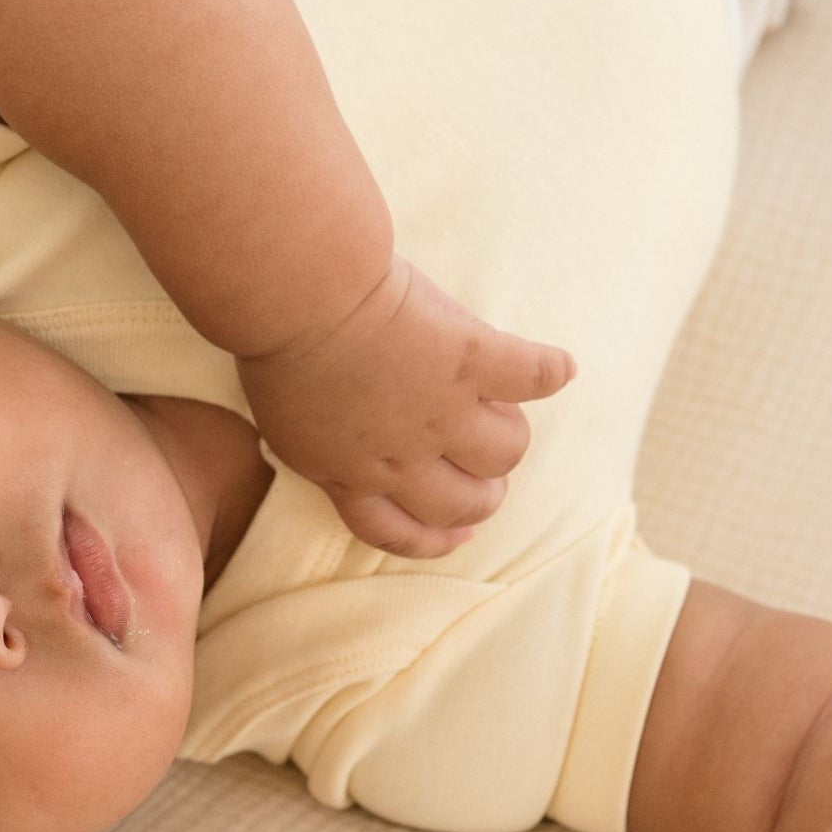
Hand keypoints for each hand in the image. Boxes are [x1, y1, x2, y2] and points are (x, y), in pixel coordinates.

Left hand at [233, 253, 576, 558]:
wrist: (297, 293)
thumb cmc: (273, 338)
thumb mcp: (286, 417)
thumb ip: (323, 442)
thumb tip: (344, 442)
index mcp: (348, 473)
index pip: (399, 533)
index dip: (436, 538)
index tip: (459, 532)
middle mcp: (401, 458)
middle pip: (466, 502)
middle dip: (483, 490)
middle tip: (484, 460)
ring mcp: (441, 412)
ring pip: (505, 451)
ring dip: (509, 431)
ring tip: (504, 403)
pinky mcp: (470, 363)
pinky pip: (531, 377)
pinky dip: (549, 371)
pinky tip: (558, 366)